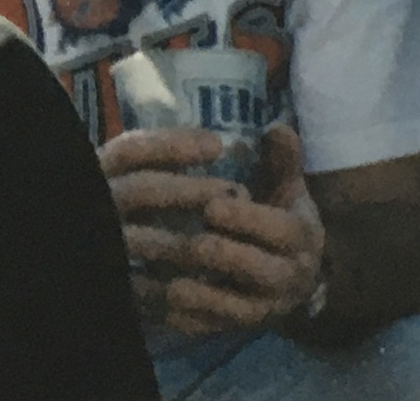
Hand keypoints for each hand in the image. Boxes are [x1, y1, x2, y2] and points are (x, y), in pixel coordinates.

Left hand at [106, 126, 325, 334]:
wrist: (292, 279)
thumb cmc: (278, 224)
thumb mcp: (285, 191)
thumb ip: (280, 162)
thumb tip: (276, 127)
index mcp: (300, 238)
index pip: (282, 231)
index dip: (249, 220)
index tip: (213, 206)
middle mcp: (287, 278)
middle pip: (263, 272)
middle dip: (227, 256)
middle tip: (193, 242)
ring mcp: (261, 308)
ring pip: (238, 309)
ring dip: (204, 296)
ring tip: (171, 282)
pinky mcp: (233, 328)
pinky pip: (210, 330)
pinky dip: (186, 320)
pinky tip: (156, 305)